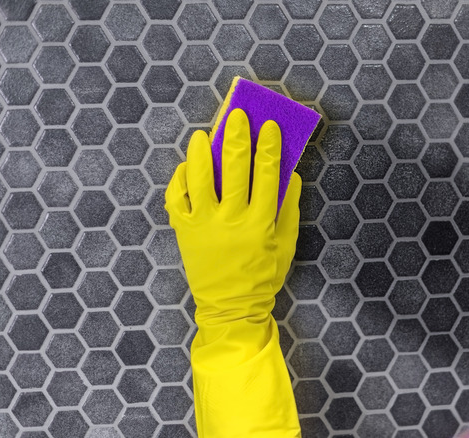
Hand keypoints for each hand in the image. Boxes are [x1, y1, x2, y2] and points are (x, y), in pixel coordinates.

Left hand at [164, 108, 301, 326]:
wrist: (231, 306)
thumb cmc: (264, 275)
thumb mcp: (287, 244)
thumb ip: (289, 209)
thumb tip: (291, 175)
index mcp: (261, 222)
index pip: (267, 174)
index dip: (269, 146)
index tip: (270, 127)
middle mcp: (231, 219)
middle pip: (234, 167)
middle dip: (236, 136)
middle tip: (236, 115)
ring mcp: (203, 224)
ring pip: (200, 177)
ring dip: (202, 151)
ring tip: (203, 134)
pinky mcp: (184, 230)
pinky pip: (176, 198)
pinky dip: (180, 179)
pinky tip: (187, 166)